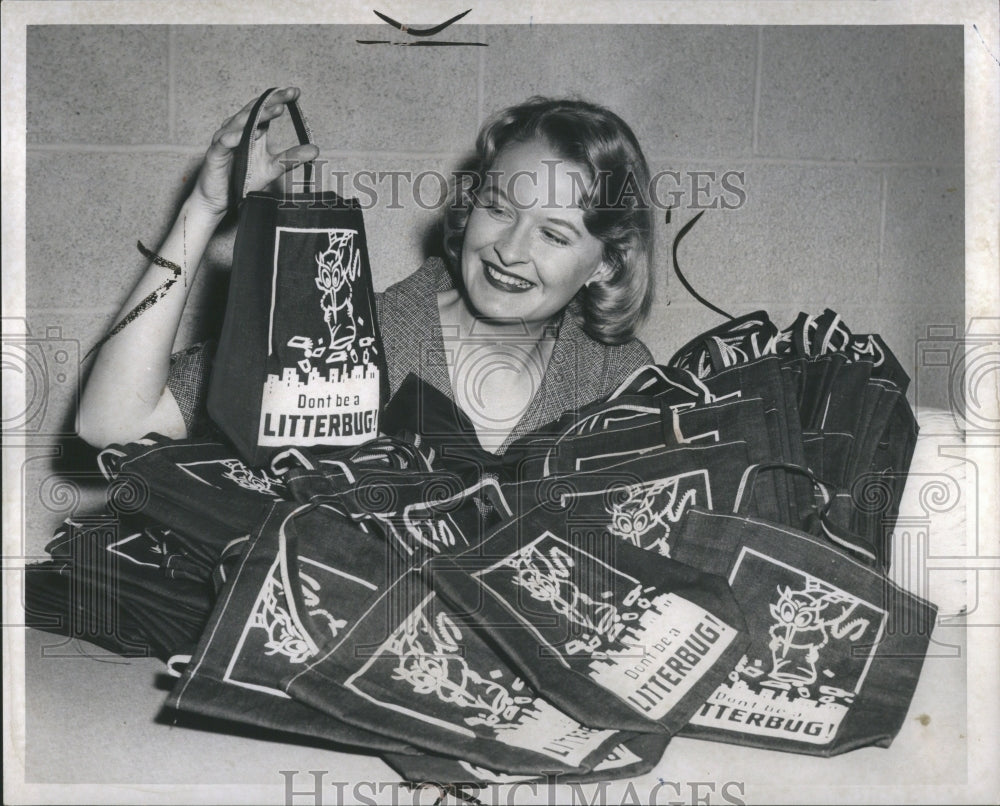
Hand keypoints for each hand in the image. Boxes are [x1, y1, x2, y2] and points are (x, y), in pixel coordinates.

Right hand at [188, 87, 320, 218]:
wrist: (219, 201)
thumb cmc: (242, 181)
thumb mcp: (272, 169)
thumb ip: (290, 158)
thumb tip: (316, 149)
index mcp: (251, 130)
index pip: (265, 109)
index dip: (278, 99)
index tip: (296, 92)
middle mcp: (237, 130)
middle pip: (254, 110)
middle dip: (272, 101)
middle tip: (290, 93)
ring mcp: (224, 141)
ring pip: (239, 123)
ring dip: (257, 115)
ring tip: (276, 109)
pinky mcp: (214, 155)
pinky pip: (222, 143)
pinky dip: (231, 137)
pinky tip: (240, 135)